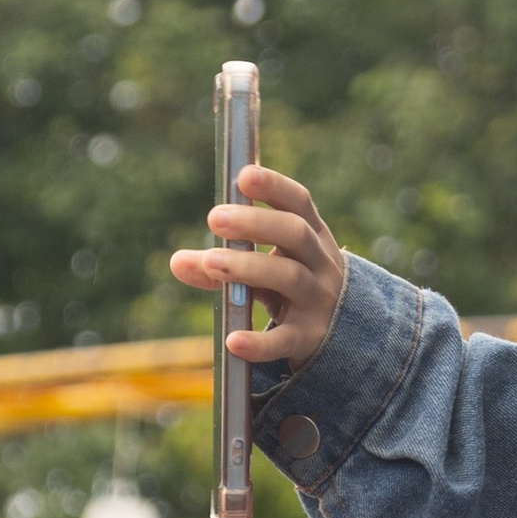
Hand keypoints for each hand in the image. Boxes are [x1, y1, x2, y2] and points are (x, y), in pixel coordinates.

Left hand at [169, 161, 345, 372]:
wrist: (340, 336)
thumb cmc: (290, 288)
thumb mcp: (264, 267)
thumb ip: (221, 261)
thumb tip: (176, 261)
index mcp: (312, 236)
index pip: (299, 203)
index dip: (274, 186)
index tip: (244, 176)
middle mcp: (320, 264)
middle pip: (295, 234)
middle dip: (255, 223)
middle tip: (214, 218)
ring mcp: (318, 301)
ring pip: (289, 277)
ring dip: (248, 266)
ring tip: (209, 261)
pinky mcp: (310, 338)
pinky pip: (285, 339)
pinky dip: (260, 342)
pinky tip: (233, 340)